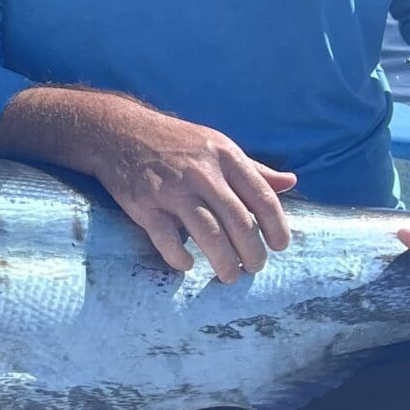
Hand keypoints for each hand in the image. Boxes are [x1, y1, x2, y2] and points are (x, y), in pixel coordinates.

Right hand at [77, 98, 297, 281]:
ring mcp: (172, 189)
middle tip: (254, 268)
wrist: (118, 133)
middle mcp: (202, 173)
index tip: (279, 247)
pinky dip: (181, 258)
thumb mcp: (217, 146)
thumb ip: (253, 169)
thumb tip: (290, 182)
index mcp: (226, 157)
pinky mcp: (145, 205)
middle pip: (239, 223)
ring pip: (210, 235)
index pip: (262, 198)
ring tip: (230, 276)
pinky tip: (188, 264)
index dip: (276, 227)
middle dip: (253, 253)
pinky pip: (168, 240)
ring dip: (225, 263)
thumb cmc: (175, 142)